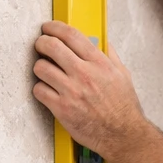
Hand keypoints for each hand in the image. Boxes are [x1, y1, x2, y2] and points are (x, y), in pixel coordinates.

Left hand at [32, 22, 148, 158]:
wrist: (123, 135)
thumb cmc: (124, 108)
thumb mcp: (123, 75)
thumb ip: (110, 56)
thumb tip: (100, 42)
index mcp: (100, 63)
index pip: (71, 35)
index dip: (55, 27)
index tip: (48, 28)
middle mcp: (84, 74)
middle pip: (51, 46)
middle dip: (41, 42)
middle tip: (41, 45)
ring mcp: (71, 92)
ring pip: (40, 68)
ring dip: (40, 67)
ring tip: (46, 72)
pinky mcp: (61, 109)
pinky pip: (38, 90)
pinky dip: (41, 89)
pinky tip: (48, 91)